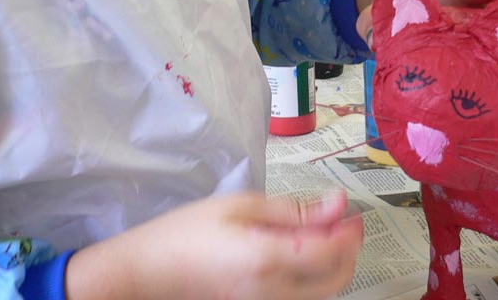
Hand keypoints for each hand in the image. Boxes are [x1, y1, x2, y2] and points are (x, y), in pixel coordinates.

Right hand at [64, 191, 363, 299]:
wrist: (147, 272)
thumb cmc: (185, 235)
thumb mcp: (240, 207)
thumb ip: (293, 210)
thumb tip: (335, 205)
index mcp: (269, 260)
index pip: (333, 252)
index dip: (349, 231)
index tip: (350, 212)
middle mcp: (274, 293)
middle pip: (337, 280)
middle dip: (349, 251)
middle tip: (343, 224)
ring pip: (323, 294)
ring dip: (334, 266)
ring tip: (322, 237)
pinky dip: (313, 280)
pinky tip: (301, 257)